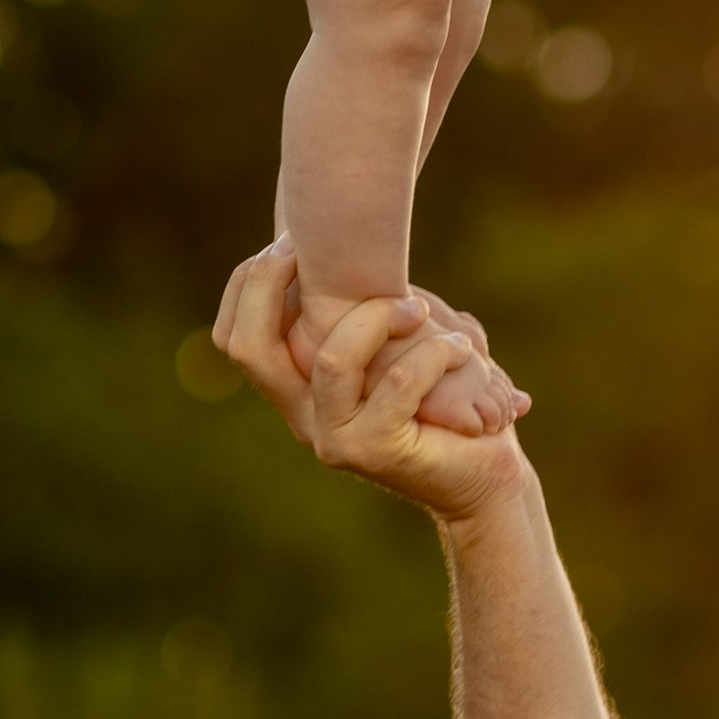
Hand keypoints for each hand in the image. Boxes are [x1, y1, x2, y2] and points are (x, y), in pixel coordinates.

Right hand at [212, 241, 530, 521]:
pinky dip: (434, 352)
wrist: (484, 479)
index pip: (235, 338)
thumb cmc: (446, 401)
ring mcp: (333, 437)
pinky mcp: (375, 450)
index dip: (248, 285)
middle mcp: (302, 416)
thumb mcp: (396, 341)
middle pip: (249, 348)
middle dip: (270, 283)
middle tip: (309, 249)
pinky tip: (462, 350)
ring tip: (421, 310)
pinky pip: (398, 380)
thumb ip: (361, 308)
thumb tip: (336, 239)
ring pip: (332, 358)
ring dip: (381, 316)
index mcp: (295, 390)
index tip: (291, 242)